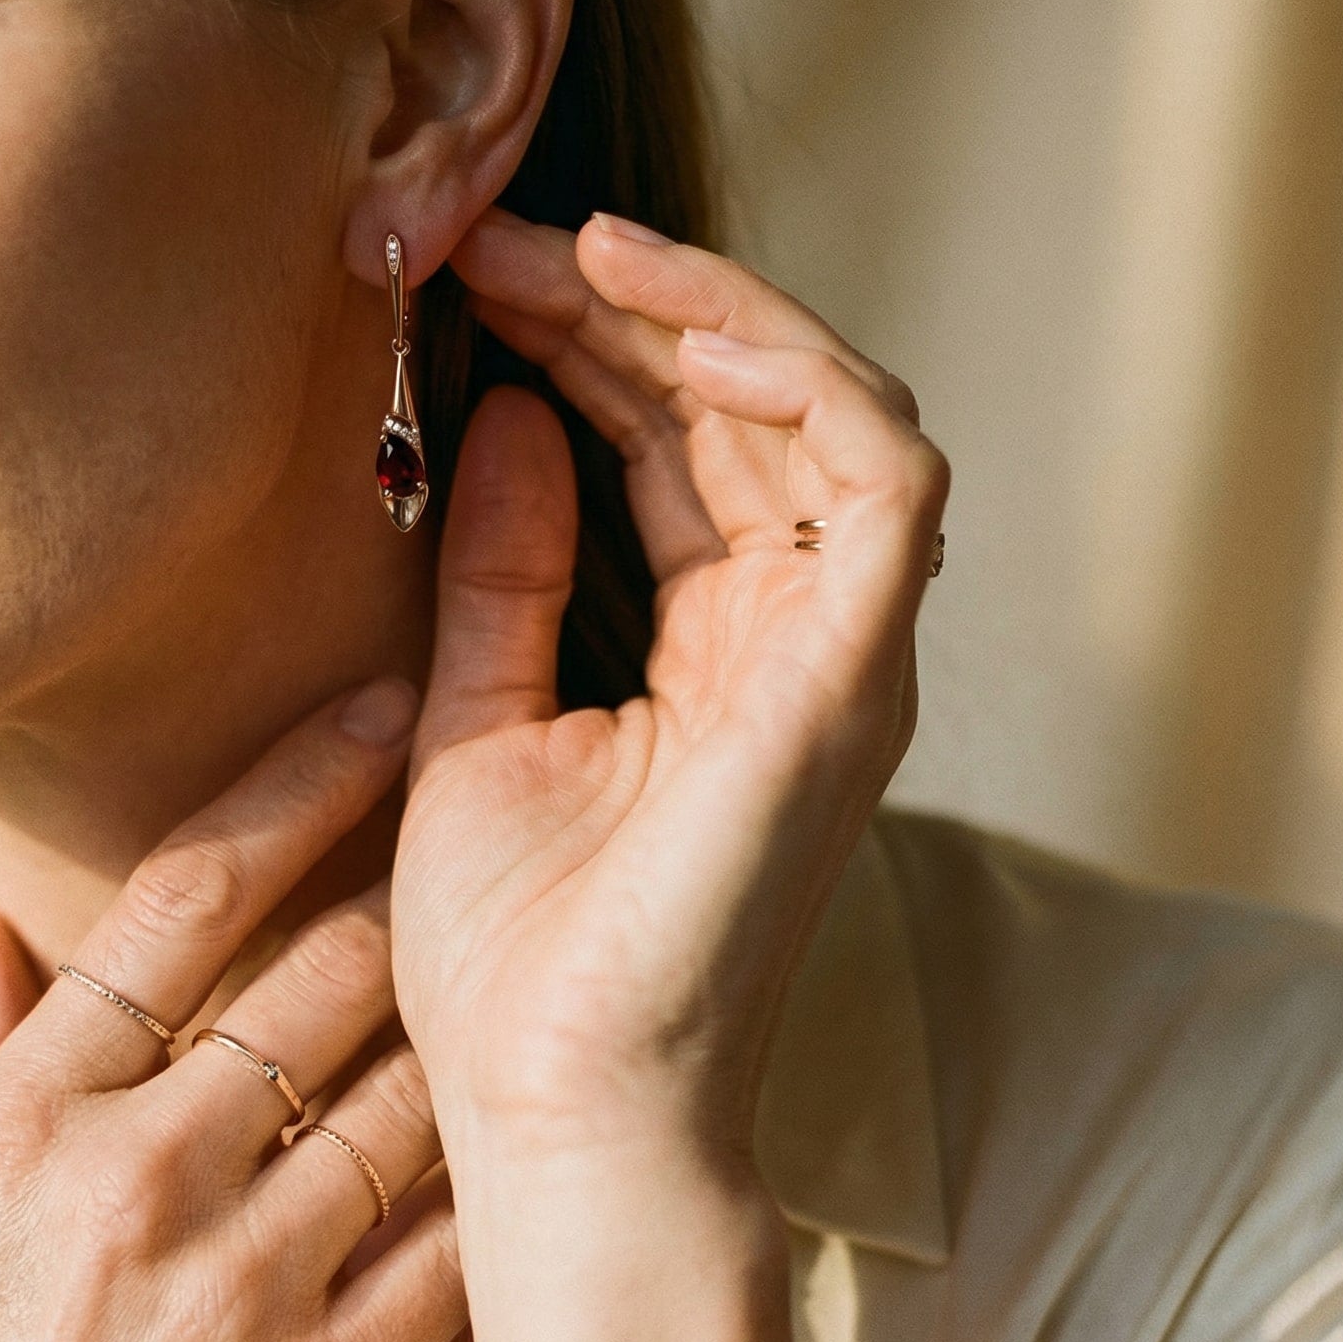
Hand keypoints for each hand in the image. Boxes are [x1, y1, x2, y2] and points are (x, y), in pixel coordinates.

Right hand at [0, 680, 461, 1341]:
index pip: (180, 895)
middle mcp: (128, 1184)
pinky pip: (450, 1248)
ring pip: (405, 1096)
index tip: (383, 702)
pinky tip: (535, 1144)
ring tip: (518, 985)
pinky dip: (493, 1188)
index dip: (299, 780)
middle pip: (318, 973)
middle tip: (492, 819)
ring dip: (466, 1036)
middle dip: (417, 886)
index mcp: (18, 1124)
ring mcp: (234, 1293)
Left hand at [391, 211, 947, 1341]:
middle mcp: (797, 644)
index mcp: (713, 655)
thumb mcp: (471, 718)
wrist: (551, 1110)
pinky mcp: (853, 684)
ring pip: (832, 417)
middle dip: (629, 305)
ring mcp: (839, 662)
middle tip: (490, 231)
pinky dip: (797, 383)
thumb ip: (502, 569)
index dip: (583, 342)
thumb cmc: (509, 959)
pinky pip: (883, 482)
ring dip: (710, 317)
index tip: (458, 271)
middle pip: (751, 413)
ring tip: (574, 250)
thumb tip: (507, 413)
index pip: (676, 450)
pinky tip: (672, 327)